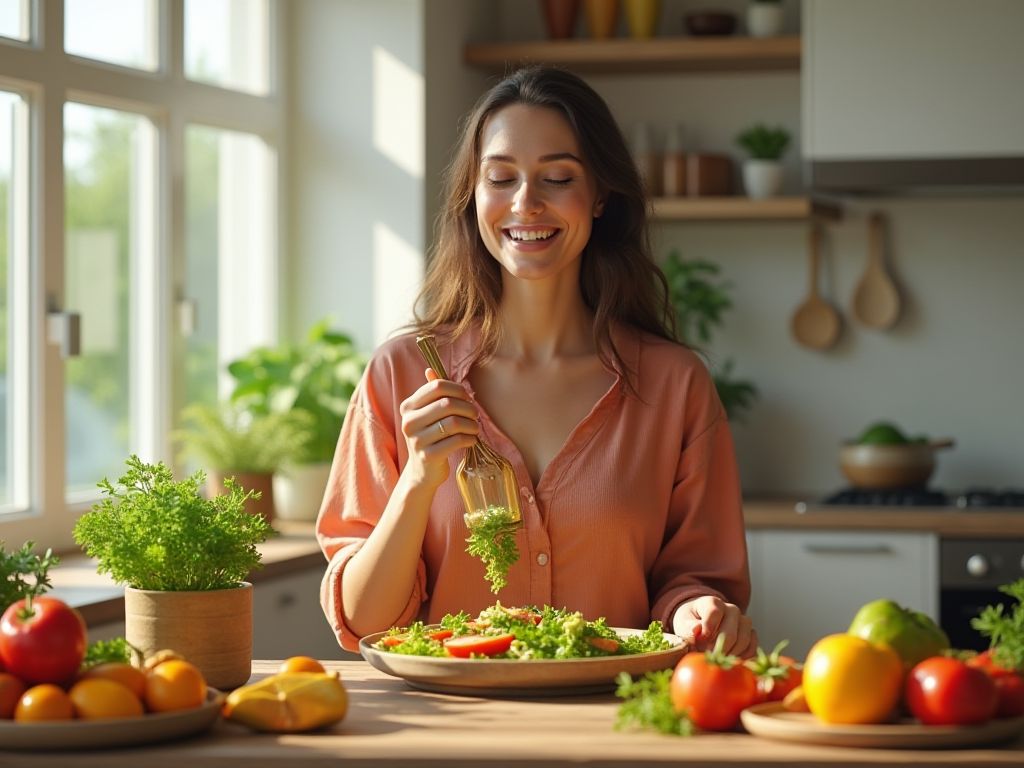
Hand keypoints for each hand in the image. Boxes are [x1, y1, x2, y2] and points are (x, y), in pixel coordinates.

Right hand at [399, 369, 478, 488]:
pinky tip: (471, 440)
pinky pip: (456, 441)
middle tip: (475, 415)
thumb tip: (430, 369)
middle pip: (447, 403)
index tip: (467, 397)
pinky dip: (469, 439)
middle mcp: (408, 422)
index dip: (457, 389)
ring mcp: (416, 440)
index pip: (437, 387)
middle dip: (468, 408)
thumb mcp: (427, 414)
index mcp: (408, 407)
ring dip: (471, 424)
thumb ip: (431, 393)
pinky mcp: (428, 456)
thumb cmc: (431, 437)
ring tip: (475, 428)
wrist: (423, 472)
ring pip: (454, 422)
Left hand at [672, 595, 757, 658]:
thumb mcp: (683, 623)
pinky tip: (731, 662)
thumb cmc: (691, 623)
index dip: (707, 628)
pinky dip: (743, 658)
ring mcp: (743, 622)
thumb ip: (687, 628)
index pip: (714, 612)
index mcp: (713, 603)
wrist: (701, 624)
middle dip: (719, 649)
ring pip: (744, 640)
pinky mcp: (751, 635)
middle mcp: (732, 610)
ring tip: (719, 661)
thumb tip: (697, 630)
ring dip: (731, 655)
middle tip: (710, 658)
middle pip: (730, 632)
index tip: (700, 640)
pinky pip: (752, 648)